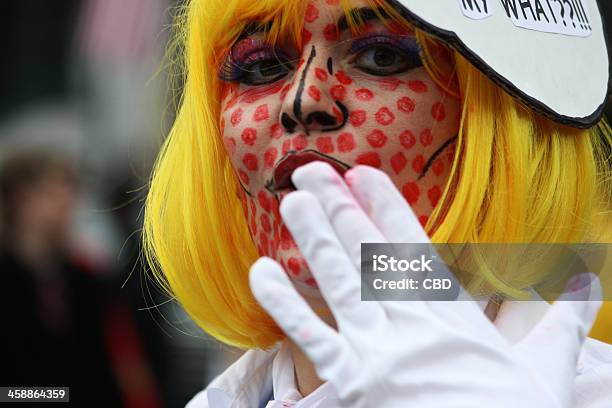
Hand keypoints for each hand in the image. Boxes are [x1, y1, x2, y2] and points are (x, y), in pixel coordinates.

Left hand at [249, 162, 601, 407]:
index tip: (363, 174)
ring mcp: (374, 349)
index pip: (411, 243)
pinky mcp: (349, 381)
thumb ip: (561, 318)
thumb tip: (590, 280)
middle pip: (365, 250)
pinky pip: (308, 336)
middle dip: (337, 205)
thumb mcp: (546, 369)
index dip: (385, 203)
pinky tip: (261, 273)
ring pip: (335, 280)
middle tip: (311, 171)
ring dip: (312, 236)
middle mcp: (408, 321)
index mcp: (451, 312)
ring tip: (290, 200)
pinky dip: (283, 303)